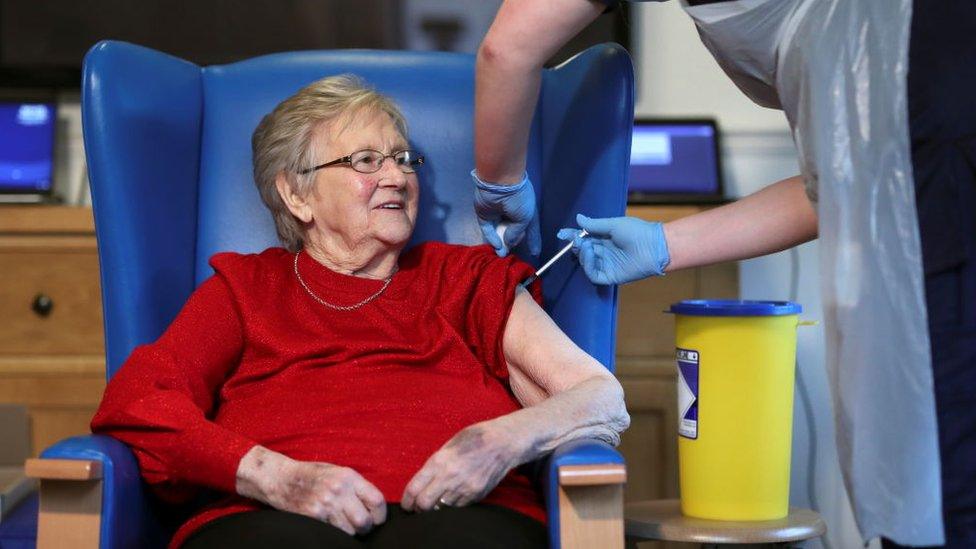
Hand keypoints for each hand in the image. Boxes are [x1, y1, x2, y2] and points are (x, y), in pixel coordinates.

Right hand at [236, 446, 385, 535]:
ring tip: (340, 522)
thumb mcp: (338, 472)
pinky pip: (333, 533)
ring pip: (349, 531)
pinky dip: (333, 532)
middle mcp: (338, 490)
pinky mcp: (313, 516)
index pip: (377, 500)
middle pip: (364, 521)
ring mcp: (325, 504)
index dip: (380, 514)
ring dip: (348, 531)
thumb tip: (376, 505)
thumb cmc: (313, 475)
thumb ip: (356, 486)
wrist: (282, 478)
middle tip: (359, 525)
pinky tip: (328, 523)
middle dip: (365, 527)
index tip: (377, 518)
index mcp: (349, 476)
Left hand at [401, 423, 520, 510]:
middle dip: (418, 508)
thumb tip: (423, 479)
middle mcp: (449, 476)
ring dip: (436, 507)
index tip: (407, 504)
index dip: (407, 500)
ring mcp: (463, 488)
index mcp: (439, 461)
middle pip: (424, 504)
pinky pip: (457, 508)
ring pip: (440, 509)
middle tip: (419, 506)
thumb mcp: (450, 444)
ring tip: (437, 500)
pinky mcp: (475, 495)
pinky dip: (451, 506)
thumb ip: (436, 462)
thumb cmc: (475, 438)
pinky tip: (453, 496)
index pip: (414, 488)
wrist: (503, 443)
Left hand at [472, 170, 540, 256]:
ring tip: (502, 254)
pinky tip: (496, 245)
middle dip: (512, 243)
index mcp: (526, 212)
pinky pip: (488, 229)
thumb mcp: (525, 218)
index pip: (531, 229)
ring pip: (499, 232)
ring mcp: (498, 214)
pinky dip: (492, 238)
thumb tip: (507, 243)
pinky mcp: (485, 215)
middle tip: (511, 253)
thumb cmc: (518, 199)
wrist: (500, 184)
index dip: (533, 240)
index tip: (535, 253)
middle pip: (513, 232)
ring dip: (501, 243)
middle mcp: (512, 214)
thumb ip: (516, 233)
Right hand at [557, 213, 669, 284]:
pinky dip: (588, 266)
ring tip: (585, 246)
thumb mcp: (613, 225)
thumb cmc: (637, 232)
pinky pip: (594, 275)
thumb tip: (578, 218)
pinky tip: (590, 255)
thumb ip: (594, 224)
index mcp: (605, 239)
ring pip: (586, 263)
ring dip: (582, 255)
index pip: (585, 238)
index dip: (573, 236)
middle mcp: (604, 252)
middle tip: (576, 239)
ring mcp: (607, 265)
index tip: (562, 233)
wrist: (653, 246)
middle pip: (583, 250)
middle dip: (577, 244)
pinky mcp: (610, 276)